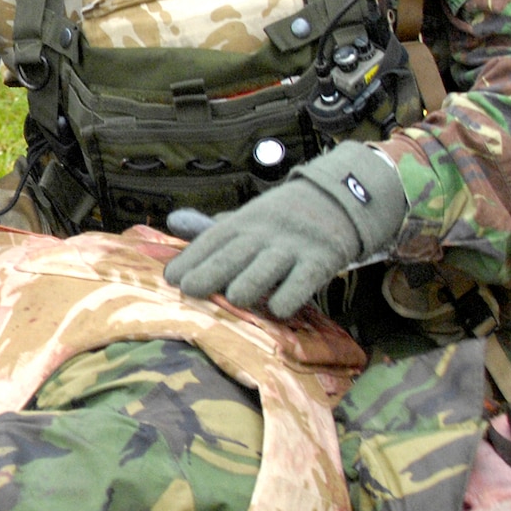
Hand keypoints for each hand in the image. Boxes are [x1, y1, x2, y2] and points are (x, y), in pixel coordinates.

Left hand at [163, 143, 406, 317]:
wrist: (339, 200)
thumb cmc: (283, 218)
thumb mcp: (249, 217)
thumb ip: (214, 227)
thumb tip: (173, 222)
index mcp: (243, 222)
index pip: (212, 241)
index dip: (190, 259)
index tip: (171, 278)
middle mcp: (264, 234)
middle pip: (231, 256)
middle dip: (208, 273)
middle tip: (189, 290)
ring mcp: (292, 248)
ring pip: (263, 271)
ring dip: (246, 288)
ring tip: (235, 299)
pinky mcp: (320, 261)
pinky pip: (301, 284)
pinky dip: (288, 300)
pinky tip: (278, 310)